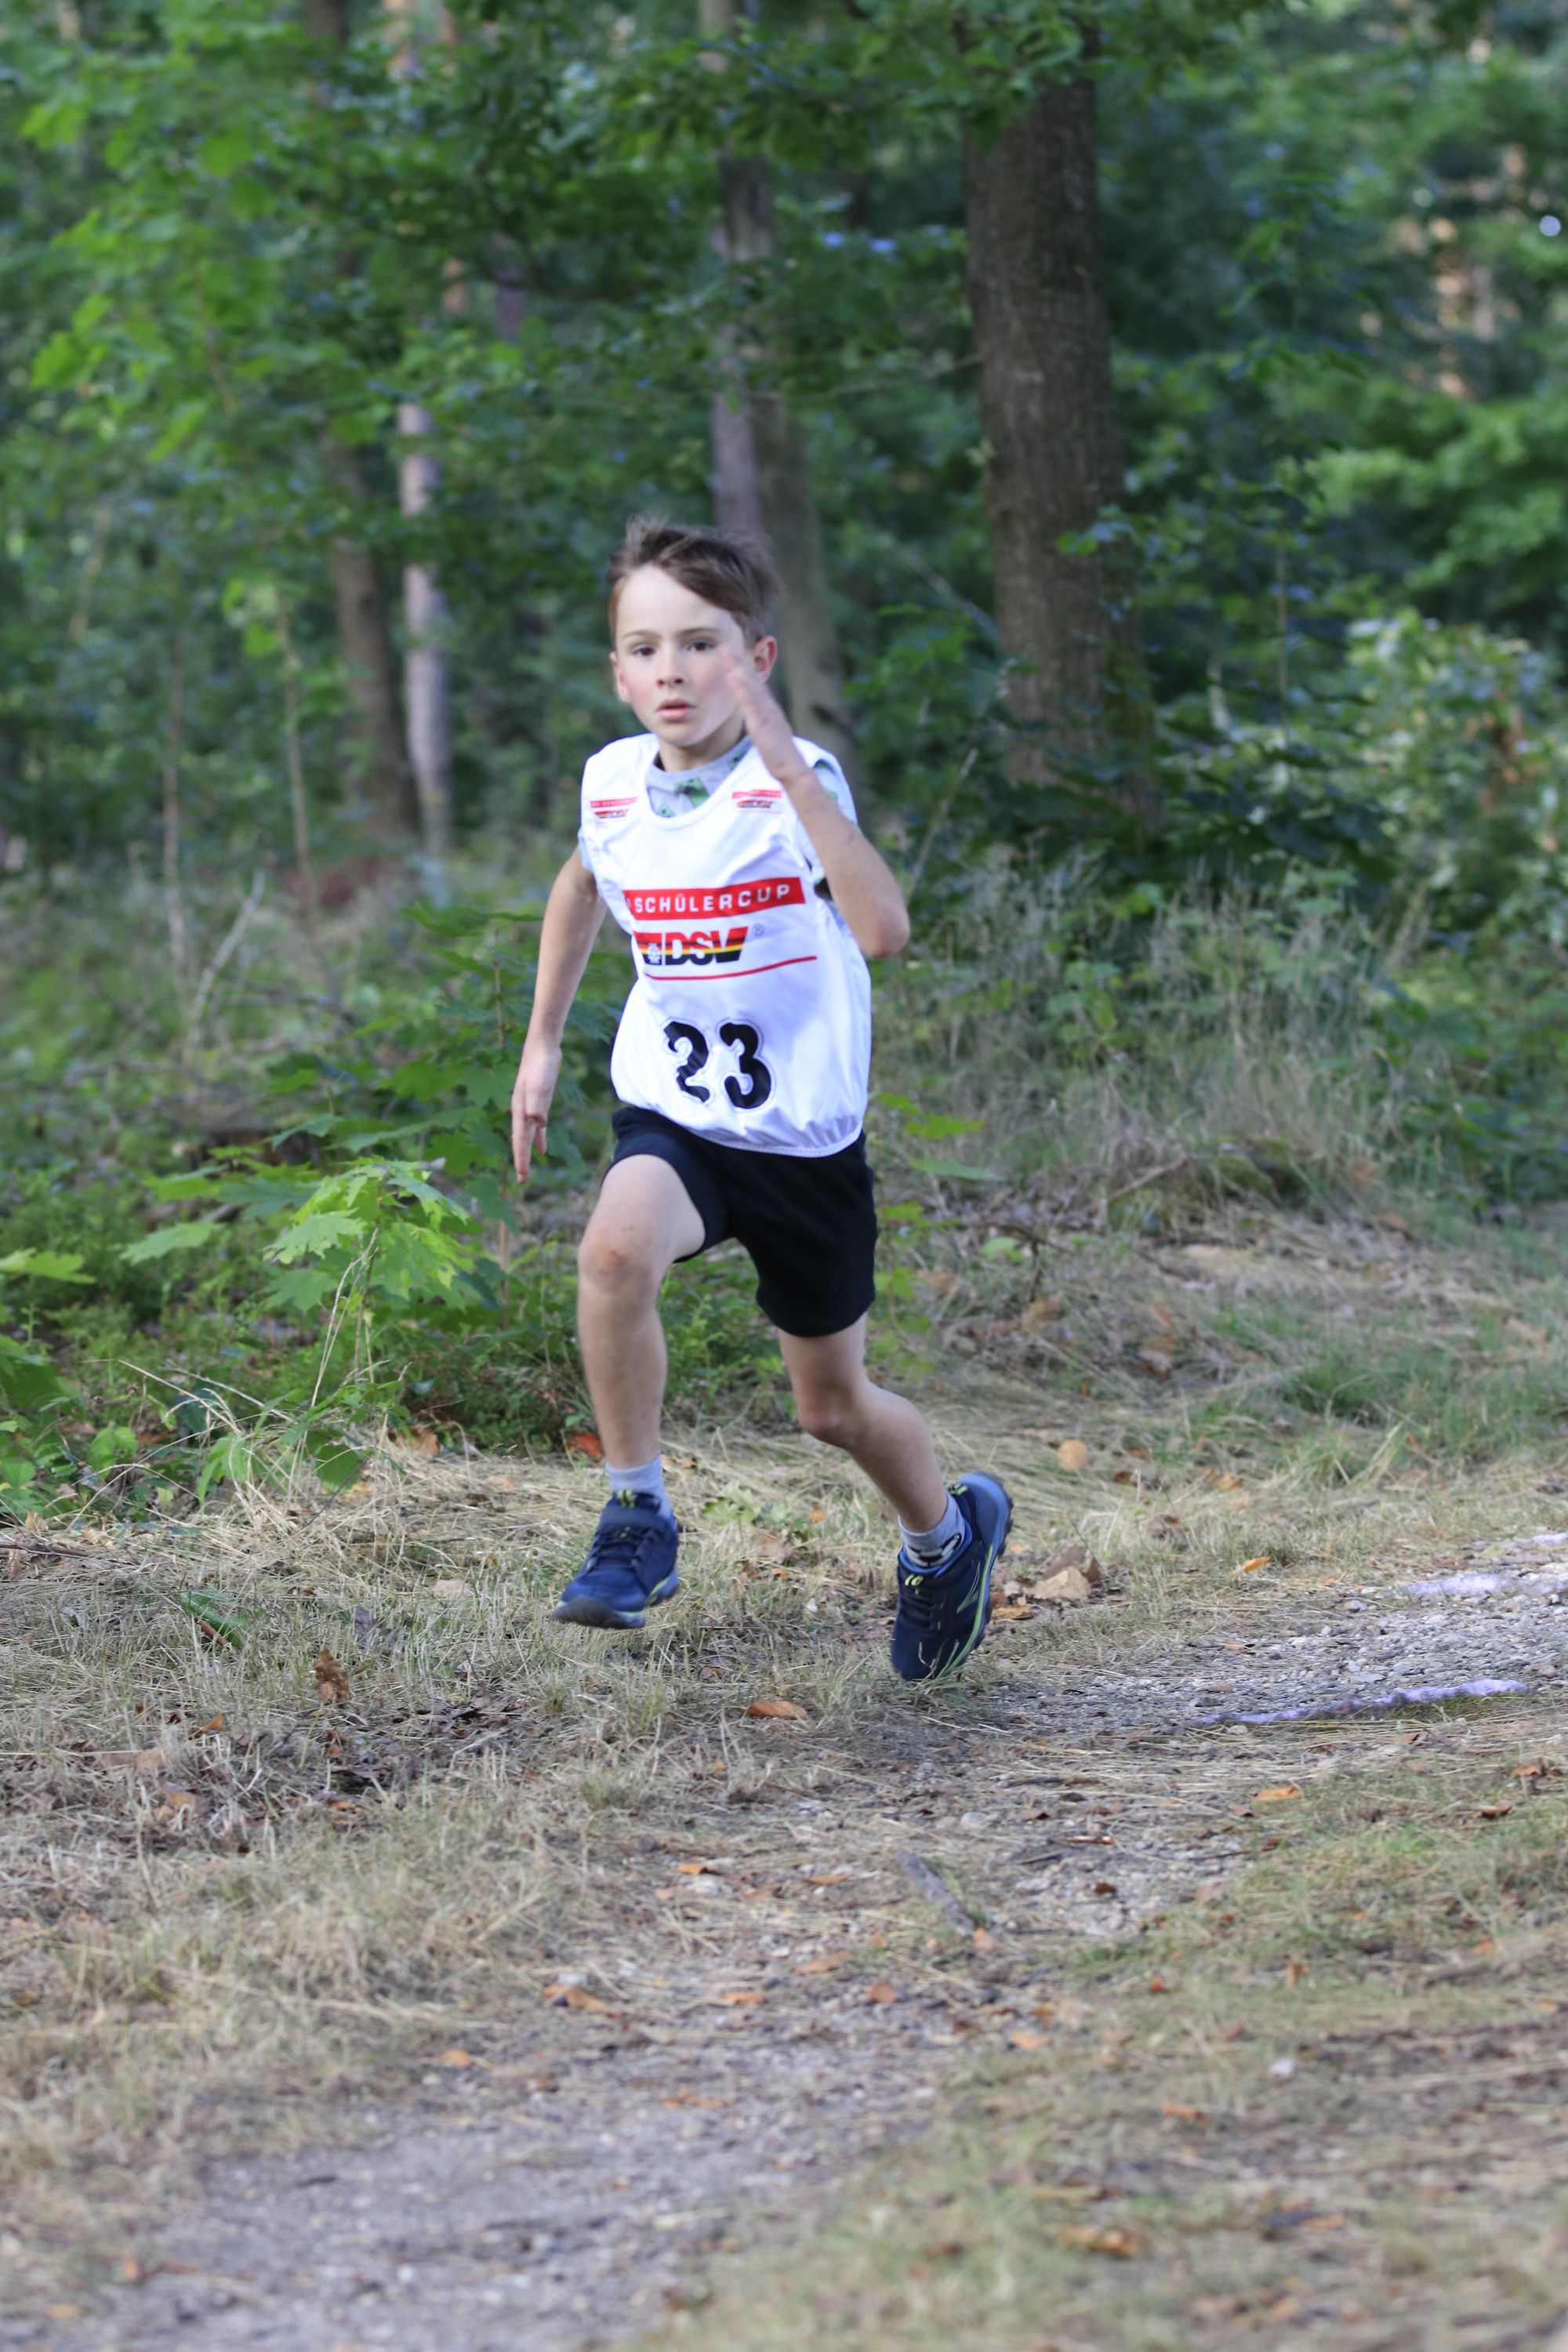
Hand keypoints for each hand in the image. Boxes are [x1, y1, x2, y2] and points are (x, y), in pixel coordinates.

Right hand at [511, 1038, 561, 1183]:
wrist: (543, 1047)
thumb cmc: (540, 1065)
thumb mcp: (540, 1084)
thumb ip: (537, 1103)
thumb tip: (538, 1123)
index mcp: (520, 1110)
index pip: (519, 1140)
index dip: (520, 1159)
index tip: (522, 1177)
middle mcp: (522, 1111)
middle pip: (521, 1141)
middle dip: (521, 1161)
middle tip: (522, 1181)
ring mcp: (531, 1107)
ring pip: (528, 1136)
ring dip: (527, 1152)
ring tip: (527, 1169)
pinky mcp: (540, 1103)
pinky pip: (538, 1127)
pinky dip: (539, 1138)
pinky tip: (543, 1150)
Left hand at [719, 646, 809, 790]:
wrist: (791, 768)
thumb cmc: (779, 756)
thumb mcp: (767, 736)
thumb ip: (761, 724)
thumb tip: (755, 721)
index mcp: (768, 709)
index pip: (753, 686)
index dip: (742, 670)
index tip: (730, 657)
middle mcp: (768, 706)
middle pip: (751, 679)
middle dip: (738, 661)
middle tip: (724, 646)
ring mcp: (766, 712)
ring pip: (750, 685)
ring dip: (738, 667)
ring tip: (726, 652)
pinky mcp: (762, 722)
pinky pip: (750, 701)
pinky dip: (742, 687)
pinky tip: (733, 675)